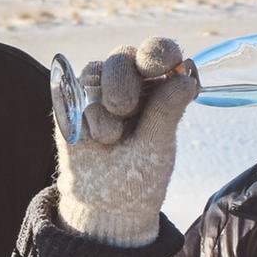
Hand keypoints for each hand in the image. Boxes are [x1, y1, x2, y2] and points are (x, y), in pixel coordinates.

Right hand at [53, 36, 199, 245]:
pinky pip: (74, 95)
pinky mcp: (71, 103)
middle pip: (122, 56)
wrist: (106, 205)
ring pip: (95, 72)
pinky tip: (94, 141)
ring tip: (112, 138)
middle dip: (123, 82)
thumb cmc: (140, 175)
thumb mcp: (158, 146)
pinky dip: (88, 121)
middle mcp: (128, 82)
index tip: (160, 63)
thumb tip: (186, 79)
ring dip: (105, 107)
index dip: (158, 51)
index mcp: (157, 86)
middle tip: (125, 109)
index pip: (158, 53)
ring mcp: (97, 90)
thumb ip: (167, 111)